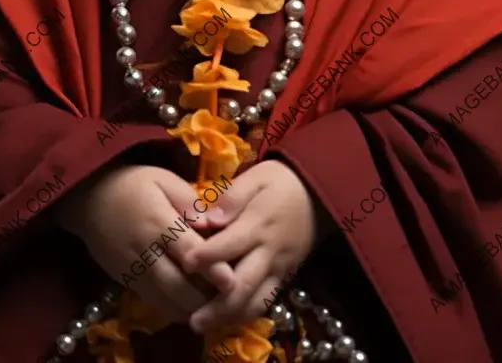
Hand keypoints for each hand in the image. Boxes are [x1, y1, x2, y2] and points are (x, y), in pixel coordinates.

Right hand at [56, 164, 233, 324]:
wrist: (89, 199)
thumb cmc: (134, 184)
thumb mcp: (163, 180)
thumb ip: (188, 201)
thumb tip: (211, 223)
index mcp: (158, 222)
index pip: (188, 250)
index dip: (210, 268)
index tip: (231, 281)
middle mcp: (145, 251)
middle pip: (176, 284)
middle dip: (204, 298)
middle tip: (230, 303)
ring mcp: (133, 270)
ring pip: (164, 300)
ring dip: (191, 309)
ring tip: (216, 311)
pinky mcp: (126, 281)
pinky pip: (153, 303)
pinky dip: (174, 310)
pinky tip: (192, 310)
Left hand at [182, 161, 324, 332]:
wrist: (316, 194)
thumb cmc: (279, 182)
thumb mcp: (256, 177)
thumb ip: (232, 197)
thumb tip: (208, 219)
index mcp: (259, 224)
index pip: (231, 244)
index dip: (207, 256)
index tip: (185, 263)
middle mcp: (270, 252)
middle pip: (244, 285)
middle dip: (218, 305)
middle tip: (192, 320)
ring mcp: (279, 268)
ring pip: (257, 301)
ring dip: (230, 316)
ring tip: (204, 325)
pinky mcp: (285, 276)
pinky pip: (267, 300)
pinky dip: (246, 313)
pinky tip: (226, 318)